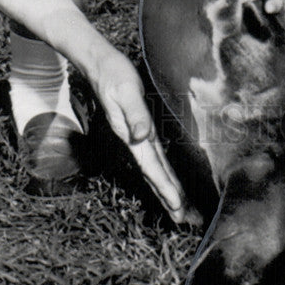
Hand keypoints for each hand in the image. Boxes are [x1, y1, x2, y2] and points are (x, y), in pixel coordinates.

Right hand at [88, 45, 199, 225]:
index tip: (177, 205)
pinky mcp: (139, 127)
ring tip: (178, 209)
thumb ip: (134, 114)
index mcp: (132, 135)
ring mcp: (136, 135)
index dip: (165, 186)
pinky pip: (154, 156)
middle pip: (153, 174)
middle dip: (167, 197)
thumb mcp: (124, 92)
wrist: (100, 64)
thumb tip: (141, 136)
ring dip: (165, 189)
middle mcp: (134, 139)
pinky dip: (162, 171)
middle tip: (184, 220)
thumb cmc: (114, 76)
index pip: (152, 166)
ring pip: (154, 168)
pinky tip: (167, 179)